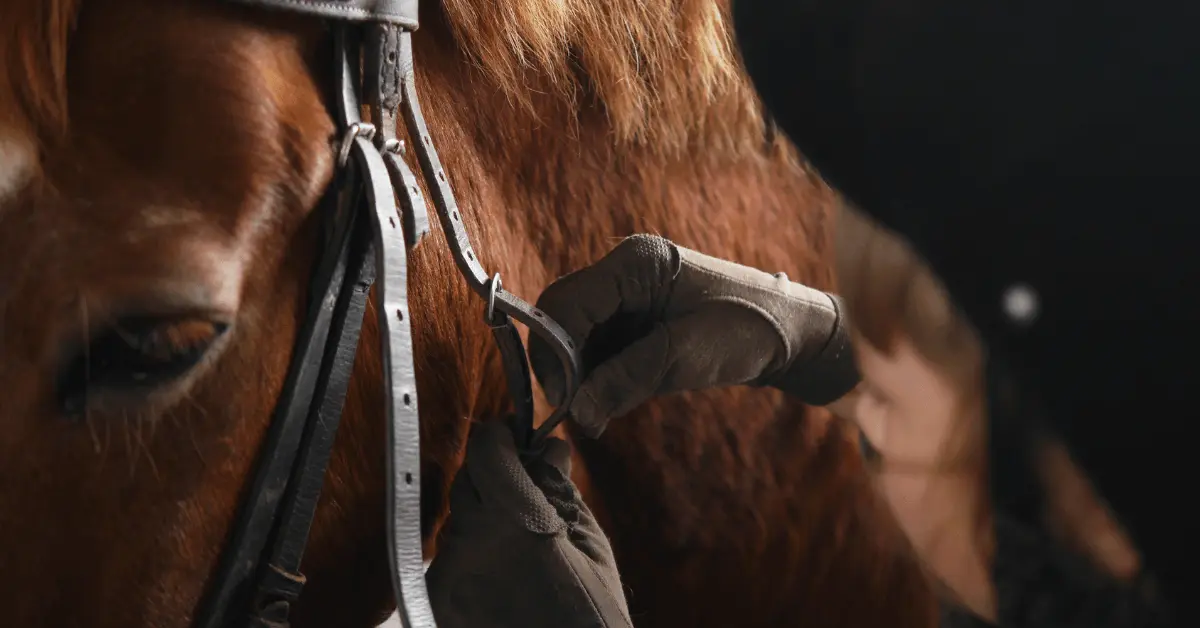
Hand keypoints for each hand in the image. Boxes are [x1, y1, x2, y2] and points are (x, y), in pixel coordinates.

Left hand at [427, 417, 631, 627]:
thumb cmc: (592, 617)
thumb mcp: (591, 545)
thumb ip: (560, 488)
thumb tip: (551, 447)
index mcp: (515, 521)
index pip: (487, 451)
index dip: (502, 438)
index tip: (516, 438)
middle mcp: (470, 543)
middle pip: (469, 481)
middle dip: (495, 477)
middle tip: (527, 489)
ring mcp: (448, 576)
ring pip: (458, 519)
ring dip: (483, 517)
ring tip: (521, 544)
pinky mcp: (436, 602)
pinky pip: (451, 557)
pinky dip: (473, 554)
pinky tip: (504, 574)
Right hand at [530, 234, 858, 436]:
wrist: (788, 333)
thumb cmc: (746, 329)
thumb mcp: (684, 357)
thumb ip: (626, 380)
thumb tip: (577, 413)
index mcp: (635, 262)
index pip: (567, 302)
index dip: (555, 351)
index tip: (564, 398)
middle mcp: (623, 272)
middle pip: (562, 316)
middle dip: (560, 364)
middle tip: (572, 410)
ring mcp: (626, 295)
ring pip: (574, 335)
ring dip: (576, 374)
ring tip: (593, 413)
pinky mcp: (633, 320)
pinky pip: (596, 347)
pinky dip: (594, 376)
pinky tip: (605, 403)